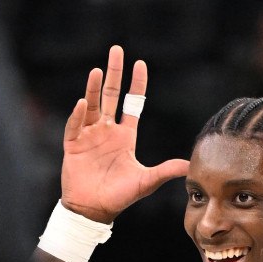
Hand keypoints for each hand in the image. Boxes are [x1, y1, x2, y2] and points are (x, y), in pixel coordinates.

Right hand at [61, 46, 188, 223]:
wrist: (94, 210)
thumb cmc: (119, 196)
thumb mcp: (146, 182)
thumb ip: (165, 171)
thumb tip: (189, 165)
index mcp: (124, 136)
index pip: (132, 104)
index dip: (136, 85)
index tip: (140, 64)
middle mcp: (106, 132)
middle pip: (110, 96)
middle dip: (113, 73)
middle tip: (116, 50)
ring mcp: (89, 137)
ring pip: (91, 106)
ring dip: (93, 89)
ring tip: (97, 71)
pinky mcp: (73, 146)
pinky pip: (74, 127)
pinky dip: (78, 116)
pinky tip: (83, 103)